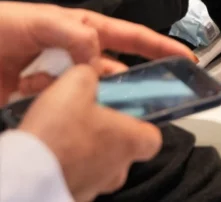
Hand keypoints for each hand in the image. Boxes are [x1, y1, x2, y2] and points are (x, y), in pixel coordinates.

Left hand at [0, 2, 195, 99]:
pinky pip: (60, 111)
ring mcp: (53, 79)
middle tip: (152, 100)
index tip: (185, 58)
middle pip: (114, 71)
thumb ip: (73, 32)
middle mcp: (71, 55)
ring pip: (90, 94)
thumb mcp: (37, 20)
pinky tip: (70, 120)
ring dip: (100, 103)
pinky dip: (67, 116)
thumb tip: (98, 56)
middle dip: (134, 83)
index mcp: (79, 30)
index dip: (158, 46)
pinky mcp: (34, 102)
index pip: (128, 36)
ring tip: (112, 115)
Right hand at [19, 65, 162, 201]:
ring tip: (62, 129)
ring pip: (97, 160)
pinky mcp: (71, 193)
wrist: (26, 172)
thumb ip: (90, 74)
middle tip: (86, 115)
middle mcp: (118, 168)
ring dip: (83, 144)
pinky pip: (74, 172)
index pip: (152, 135)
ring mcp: (95, 185)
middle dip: (105, 130)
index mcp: (132, 141)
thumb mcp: (76, 84)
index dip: (139, 120)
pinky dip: (65, 159)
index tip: (124, 107)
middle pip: (122, 147)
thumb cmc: (58, 134)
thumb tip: (89, 73)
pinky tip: (50, 146)